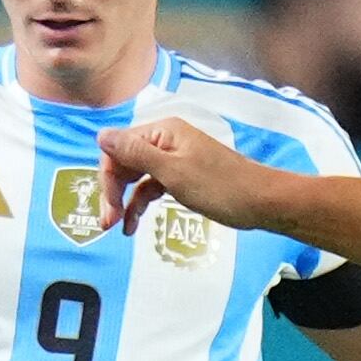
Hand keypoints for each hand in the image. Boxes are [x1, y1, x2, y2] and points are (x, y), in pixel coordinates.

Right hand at [96, 118, 280, 233]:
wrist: (260, 202)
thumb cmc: (220, 186)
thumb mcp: (172, 172)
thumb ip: (135, 153)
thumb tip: (100, 134)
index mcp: (163, 132)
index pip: (118, 148)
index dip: (108, 177)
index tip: (108, 207)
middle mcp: (165, 141)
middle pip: (124, 162)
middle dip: (113, 191)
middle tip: (108, 223)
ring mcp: (173, 159)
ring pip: (136, 177)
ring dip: (124, 201)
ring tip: (118, 228)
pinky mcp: (181, 177)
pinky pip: (151, 187)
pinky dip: (141, 204)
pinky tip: (133, 225)